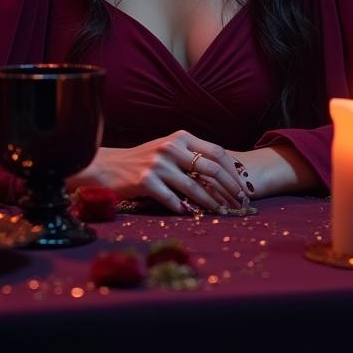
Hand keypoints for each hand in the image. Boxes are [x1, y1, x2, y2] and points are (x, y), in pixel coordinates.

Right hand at [74, 131, 247, 214]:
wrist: (108, 167)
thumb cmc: (144, 160)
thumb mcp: (169, 150)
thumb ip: (191, 156)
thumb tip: (225, 175)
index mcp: (180, 137)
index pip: (216, 152)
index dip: (233, 171)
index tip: (244, 186)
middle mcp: (171, 147)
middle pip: (210, 169)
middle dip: (229, 188)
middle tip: (240, 203)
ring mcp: (158, 163)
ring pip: (194, 187)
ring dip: (211, 203)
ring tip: (222, 213)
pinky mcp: (145, 181)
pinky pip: (171, 199)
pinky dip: (183, 209)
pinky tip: (191, 215)